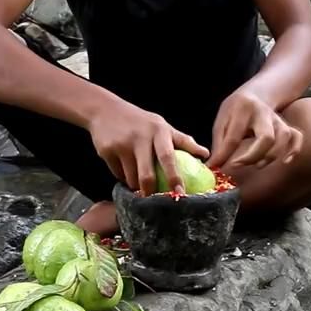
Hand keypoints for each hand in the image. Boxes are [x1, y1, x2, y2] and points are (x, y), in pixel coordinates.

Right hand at [88, 98, 209, 196]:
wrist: (105, 109)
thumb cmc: (140, 121)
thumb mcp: (161, 125)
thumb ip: (182, 140)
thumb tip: (205, 154)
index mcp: (158, 131)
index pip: (168, 157)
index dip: (175, 177)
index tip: (180, 193)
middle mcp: (140, 137)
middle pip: (147, 175)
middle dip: (151, 192)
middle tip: (155, 200)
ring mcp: (122, 145)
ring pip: (132, 179)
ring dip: (136, 186)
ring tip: (138, 180)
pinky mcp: (107, 151)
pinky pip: (118, 175)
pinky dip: (124, 178)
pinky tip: (124, 169)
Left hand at [208, 88, 302, 177]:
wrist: (255, 94)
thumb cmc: (235, 110)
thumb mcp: (222, 120)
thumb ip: (219, 143)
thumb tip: (214, 165)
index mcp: (243, 109)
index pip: (235, 136)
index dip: (226, 154)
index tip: (218, 165)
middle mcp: (263, 113)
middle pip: (266, 137)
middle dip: (253, 156)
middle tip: (238, 164)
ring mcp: (277, 119)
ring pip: (283, 138)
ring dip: (271, 155)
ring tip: (257, 165)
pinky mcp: (286, 125)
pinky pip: (297, 137)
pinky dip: (294, 150)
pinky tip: (285, 161)